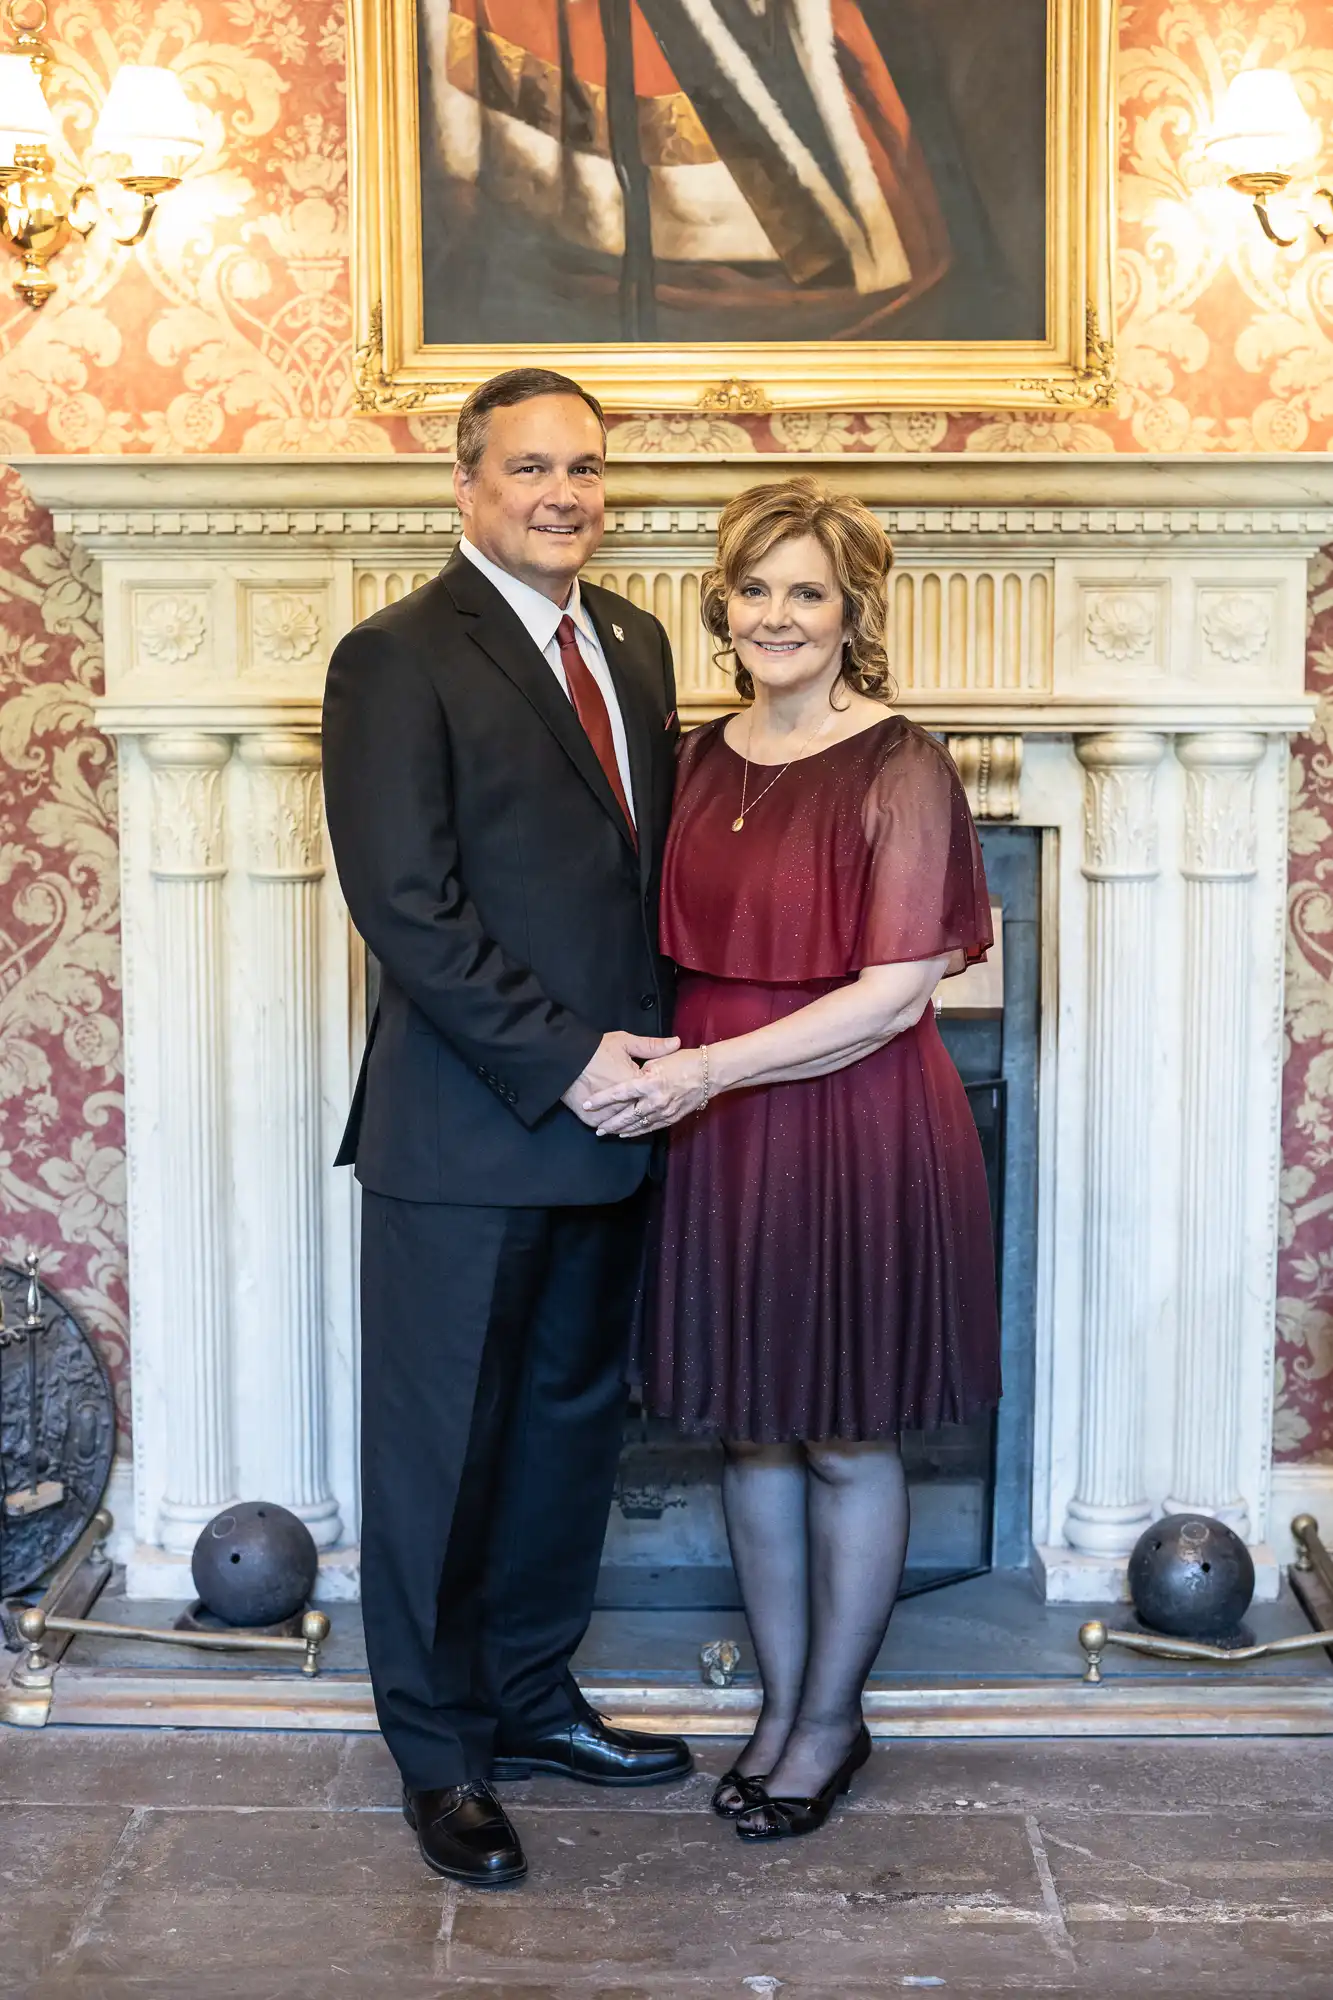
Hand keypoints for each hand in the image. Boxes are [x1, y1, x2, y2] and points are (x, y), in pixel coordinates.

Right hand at [561, 1030, 680, 1129]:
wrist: (564, 1059)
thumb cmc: (596, 1049)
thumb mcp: (625, 1042)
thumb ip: (653, 1046)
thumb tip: (677, 1043)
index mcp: (635, 1084)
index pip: (654, 1094)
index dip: (658, 1092)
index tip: (665, 1092)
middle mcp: (623, 1103)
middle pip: (641, 1113)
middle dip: (649, 1112)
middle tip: (658, 1111)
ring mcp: (607, 1113)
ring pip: (624, 1123)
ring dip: (631, 1124)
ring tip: (639, 1124)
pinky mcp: (591, 1119)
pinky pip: (606, 1126)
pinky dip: (611, 1128)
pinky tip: (618, 1128)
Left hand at [586, 1047, 710, 1137]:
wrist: (710, 1073)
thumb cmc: (683, 1060)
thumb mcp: (659, 1058)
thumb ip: (641, 1068)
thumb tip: (628, 1078)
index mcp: (649, 1082)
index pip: (619, 1093)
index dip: (601, 1100)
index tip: (587, 1104)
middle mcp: (655, 1100)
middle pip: (626, 1115)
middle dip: (609, 1122)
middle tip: (596, 1127)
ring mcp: (664, 1112)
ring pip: (637, 1125)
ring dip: (621, 1129)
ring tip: (606, 1132)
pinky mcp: (671, 1118)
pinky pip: (650, 1128)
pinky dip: (637, 1132)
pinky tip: (627, 1134)